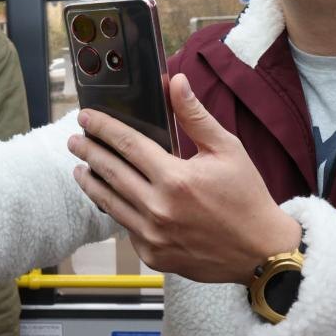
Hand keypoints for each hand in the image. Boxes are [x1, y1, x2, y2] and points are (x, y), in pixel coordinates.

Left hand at [67, 73, 300, 283]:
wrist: (261, 252)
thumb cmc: (247, 198)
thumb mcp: (228, 150)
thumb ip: (195, 116)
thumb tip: (175, 81)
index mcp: (176, 179)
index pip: (127, 144)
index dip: (103, 128)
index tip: (86, 117)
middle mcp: (159, 209)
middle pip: (110, 172)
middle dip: (88, 152)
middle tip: (74, 141)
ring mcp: (153, 235)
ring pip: (109, 203)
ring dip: (91, 183)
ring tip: (80, 169)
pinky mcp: (153, 254)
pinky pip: (126, 227)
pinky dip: (116, 210)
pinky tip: (110, 199)